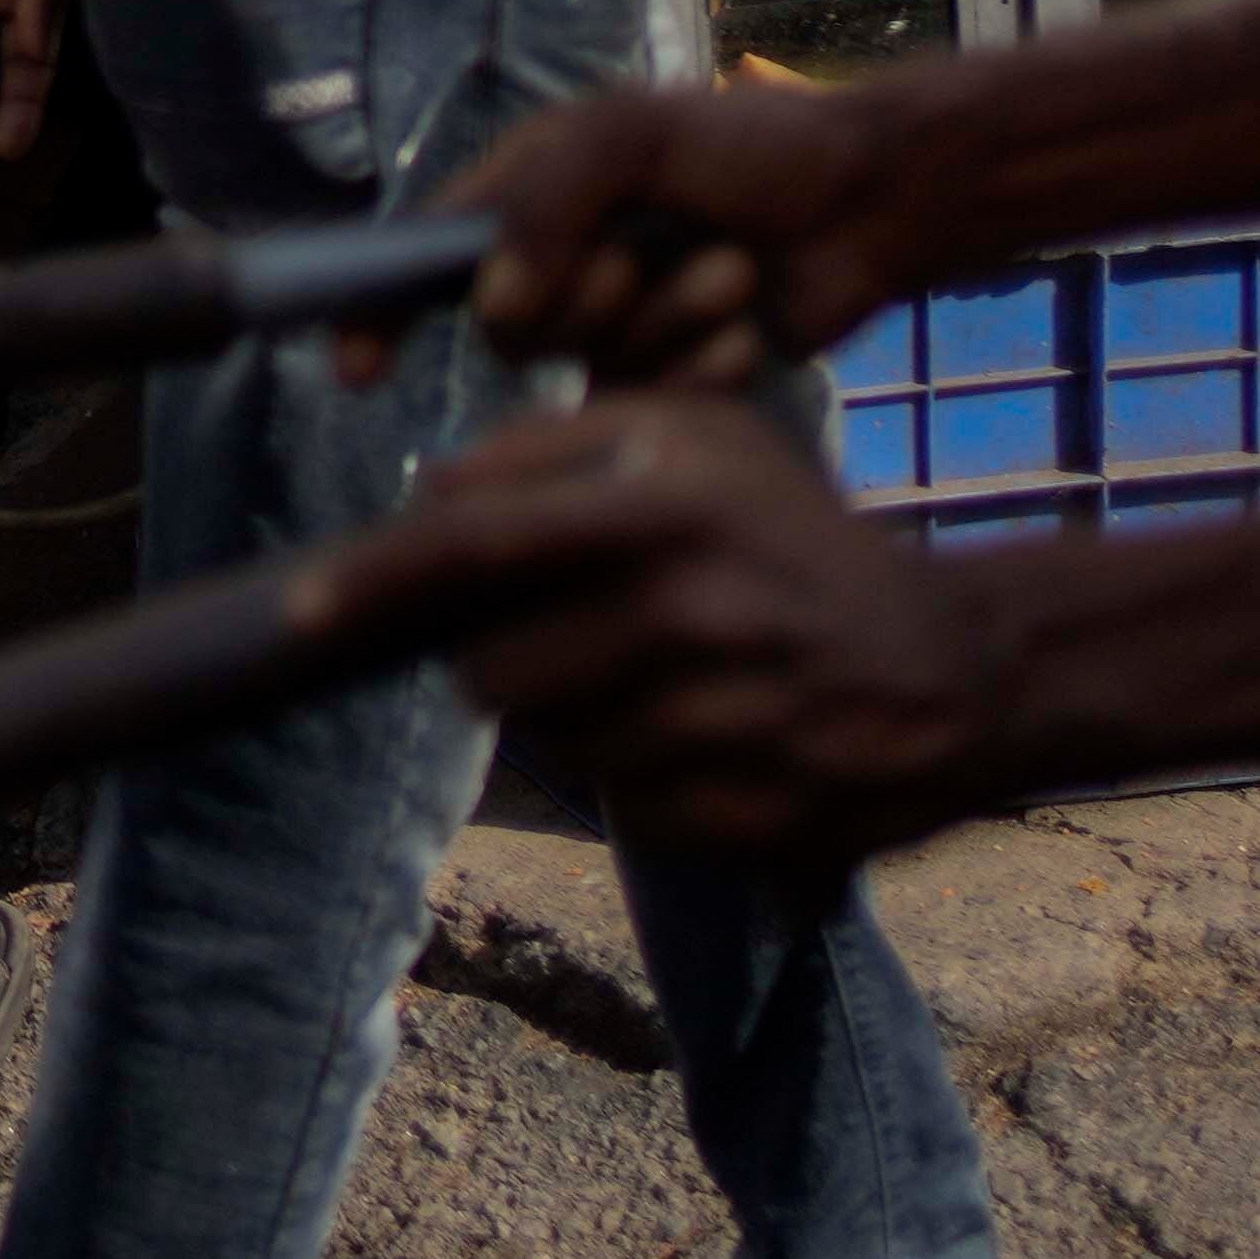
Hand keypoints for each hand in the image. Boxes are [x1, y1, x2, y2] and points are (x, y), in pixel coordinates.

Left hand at [306, 390, 1025, 872]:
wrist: (962, 667)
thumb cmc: (797, 537)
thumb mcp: (702, 442)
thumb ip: (559, 445)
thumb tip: (431, 486)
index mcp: (668, 508)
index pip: (477, 543)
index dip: (375, 578)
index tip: (298, 608)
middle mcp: (692, 612)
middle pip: (492, 667)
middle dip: (497, 659)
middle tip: (565, 639)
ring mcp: (723, 722)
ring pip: (553, 743)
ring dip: (574, 720)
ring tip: (659, 682)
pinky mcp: (748, 816)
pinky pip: (624, 807)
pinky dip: (639, 779)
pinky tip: (706, 738)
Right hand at [398, 73, 915, 393]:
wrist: (873, 200)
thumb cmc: (752, 146)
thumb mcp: (632, 134)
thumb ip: (544, 201)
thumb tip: (490, 305)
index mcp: (527, 195)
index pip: (422, 260)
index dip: (378, 315)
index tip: (361, 371)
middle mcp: (558, 264)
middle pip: (508, 331)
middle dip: (585, 300)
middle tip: (648, 257)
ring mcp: (616, 325)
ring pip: (588, 367)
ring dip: (664, 320)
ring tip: (728, 273)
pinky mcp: (675, 376)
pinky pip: (653, 401)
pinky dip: (701, 364)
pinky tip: (746, 326)